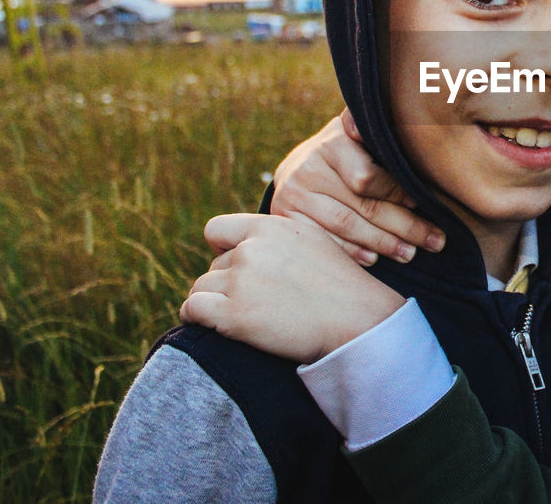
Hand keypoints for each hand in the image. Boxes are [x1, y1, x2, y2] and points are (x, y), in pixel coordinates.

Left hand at [180, 213, 405, 362]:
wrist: (357, 320)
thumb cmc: (342, 284)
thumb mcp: (313, 240)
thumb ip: (278, 237)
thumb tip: (252, 242)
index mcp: (269, 227)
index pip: (216, 230)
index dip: (222, 249)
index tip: (234, 267)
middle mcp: (251, 249)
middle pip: (214, 264)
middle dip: (226, 282)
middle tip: (253, 301)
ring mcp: (241, 282)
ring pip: (201, 287)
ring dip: (213, 301)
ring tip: (235, 315)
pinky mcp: (234, 315)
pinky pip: (193, 309)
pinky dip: (195, 317)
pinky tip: (208, 324)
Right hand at [270, 109, 444, 264]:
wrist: (297, 167)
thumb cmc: (345, 151)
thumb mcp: (358, 132)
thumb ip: (379, 131)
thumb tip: (415, 128)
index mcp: (332, 143)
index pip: (368, 177)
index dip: (397, 193)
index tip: (422, 204)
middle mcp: (308, 168)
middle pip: (363, 205)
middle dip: (404, 226)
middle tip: (434, 241)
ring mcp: (293, 195)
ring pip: (346, 226)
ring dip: (383, 243)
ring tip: (410, 253)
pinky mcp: (286, 218)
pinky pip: (324, 241)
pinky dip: (352, 253)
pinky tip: (375, 259)